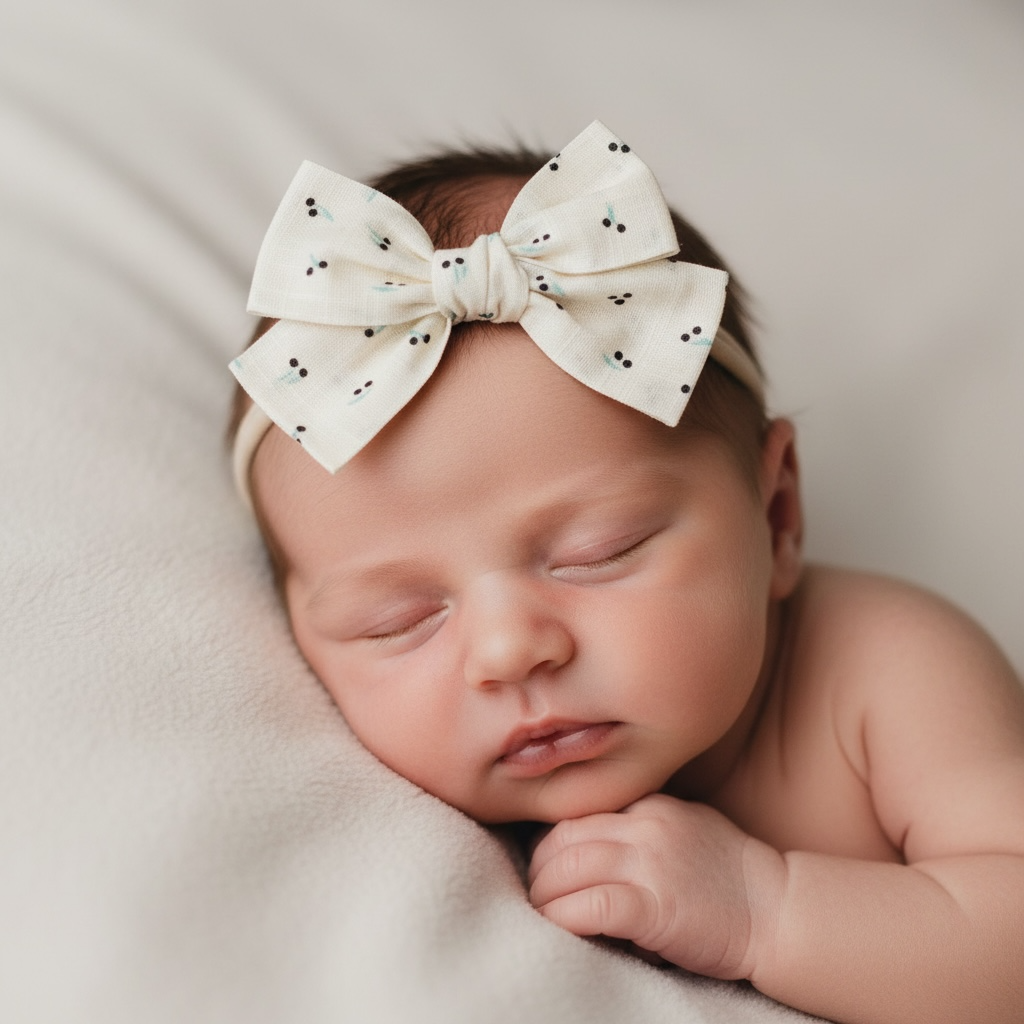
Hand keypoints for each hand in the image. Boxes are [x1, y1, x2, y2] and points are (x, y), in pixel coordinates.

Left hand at [527, 793, 784, 979]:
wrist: (779, 910)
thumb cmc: (733, 875)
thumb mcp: (686, 826)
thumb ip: (642, 825)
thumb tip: (593, 840)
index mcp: (650, 807)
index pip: (579, 815)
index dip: (551, 842)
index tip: (543, 864)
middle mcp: (646, 827)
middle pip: (564, 838)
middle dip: (539, 868)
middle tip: (535, 892)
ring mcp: (651, 865)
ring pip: (568, 868)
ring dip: (544, 895)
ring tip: (540, 912)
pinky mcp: (655, 908)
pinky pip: (590, 906)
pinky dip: (564, 917)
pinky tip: (559, 927)